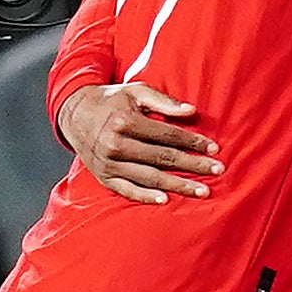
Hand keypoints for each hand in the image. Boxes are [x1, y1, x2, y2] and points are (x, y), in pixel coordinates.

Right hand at [59, 81, 220, 202]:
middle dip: (193, 165)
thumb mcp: (135, 92)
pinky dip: (145, 196)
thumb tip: (192, 111)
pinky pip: (127, 190)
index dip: (192, 142)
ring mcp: (109, 163)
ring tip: (202, 190)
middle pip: (163, 158)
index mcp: (125, 121)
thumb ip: (163, 101)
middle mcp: (116, 144)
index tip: (213, 148)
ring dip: (178, 185)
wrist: (74, 113)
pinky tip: (166, 200)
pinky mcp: (104, 177)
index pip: (167, 135)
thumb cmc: (110, 100)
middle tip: (218, 170)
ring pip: (150, 177)